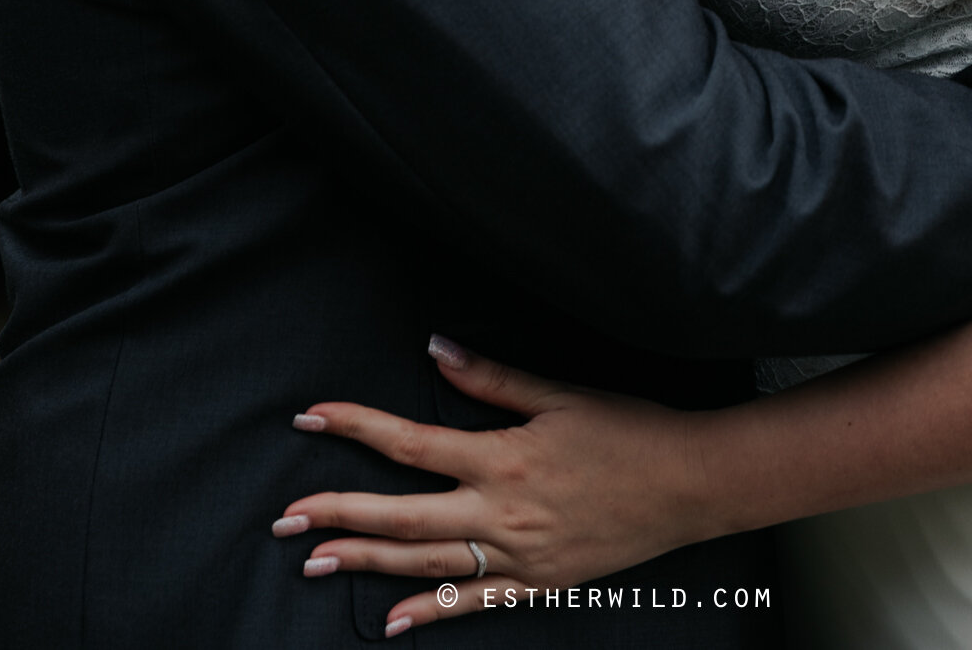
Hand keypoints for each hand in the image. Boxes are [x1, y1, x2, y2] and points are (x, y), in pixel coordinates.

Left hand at [270, 337, 716, 632]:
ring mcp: (516, 554)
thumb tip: (438, 349)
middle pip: (401, 514)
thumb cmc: (626, 430)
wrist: (687, 485)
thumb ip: (492, 378)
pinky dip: (429, 614)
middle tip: (285, 520)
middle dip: (338, 514)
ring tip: (315, 562)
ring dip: (366, 561)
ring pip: (425, 562)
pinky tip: (390, 622)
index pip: (410, 442)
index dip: (356, 427)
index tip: (309, 417)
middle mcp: (499, 511)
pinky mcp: (537, 581)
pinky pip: (473, 603)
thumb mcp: (559, 393)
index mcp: (501, 456)